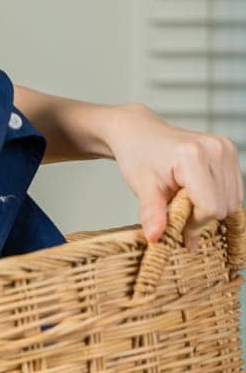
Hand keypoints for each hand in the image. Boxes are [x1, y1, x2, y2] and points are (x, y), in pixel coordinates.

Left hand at [103, 104, 243, 248]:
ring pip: (234, 199)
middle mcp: (215, 149)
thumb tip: (155, 238)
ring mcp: (226, 147)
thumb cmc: (138, 157)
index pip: (210, 207)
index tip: (177, 228)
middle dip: (202, 218)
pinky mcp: (230, 150)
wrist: (139, 133)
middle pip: (225, 205)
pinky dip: (218, 198)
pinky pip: (234, 188)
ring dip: (211, 209)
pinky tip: (196, 193)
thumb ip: (152, 213)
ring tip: (185, 202)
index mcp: (192, 156)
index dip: (195, 224)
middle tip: (178, 214)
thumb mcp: (141, 187)